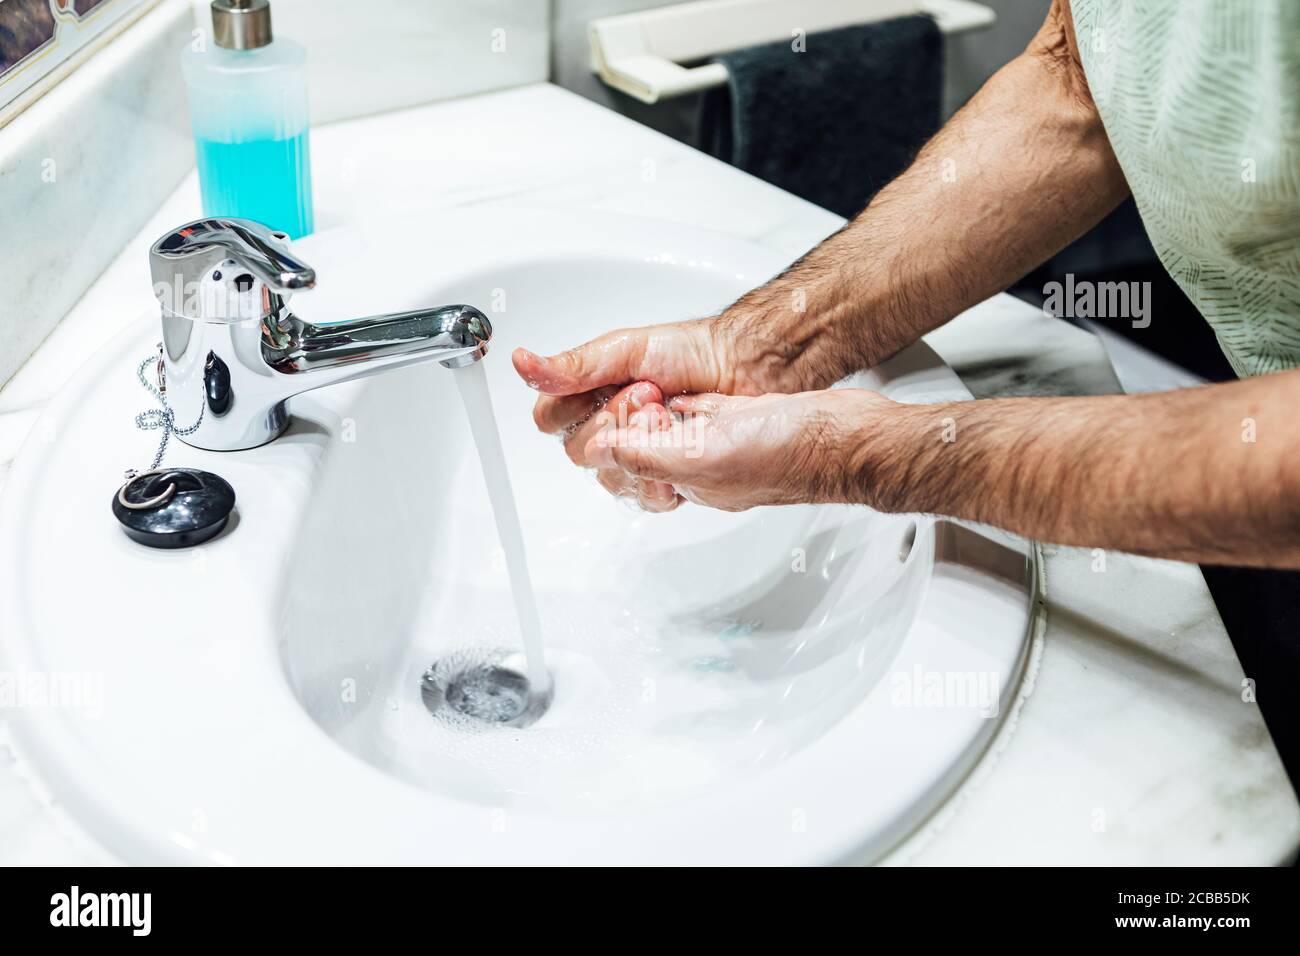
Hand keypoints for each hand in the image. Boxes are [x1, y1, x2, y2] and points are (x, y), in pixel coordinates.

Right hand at [512, 315, 809, 509]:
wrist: (744, 369)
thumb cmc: (690, 352)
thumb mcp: (625, 350)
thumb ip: (574, 366)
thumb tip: (522, 363)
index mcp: (588, 393)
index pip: (550, 419)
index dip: (575, 410)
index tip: (611, 387)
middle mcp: (607, 426)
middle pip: (578, 451)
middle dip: (614, 423)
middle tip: (649, 395)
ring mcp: (635, 453)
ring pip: (609, 476)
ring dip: (638, 447)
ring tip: (670, 417)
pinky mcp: (664, 475)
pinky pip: (643, 496)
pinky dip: (659, 476)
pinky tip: (678, 448)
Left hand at [584, 389, 893, 511]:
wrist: (846, 436)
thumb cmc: (789, 452)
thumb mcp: (703, 455)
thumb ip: (649, 455)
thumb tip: (601, 451)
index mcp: (685, 481)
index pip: (625, 466)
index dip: (618, 434)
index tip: (638, 407)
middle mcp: (700, 467)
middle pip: (639, 449)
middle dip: (630, 420)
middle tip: (647, 398)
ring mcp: (722, 445)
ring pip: (666, 431)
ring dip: (652, 410)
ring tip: (656, 395)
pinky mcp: (742, 422)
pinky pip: (701, 416)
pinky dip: (685, 406)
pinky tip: (683, 397)